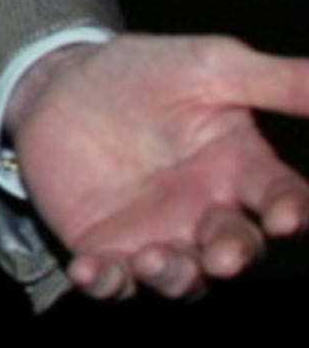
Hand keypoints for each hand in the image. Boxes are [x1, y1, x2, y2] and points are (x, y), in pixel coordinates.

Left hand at [8, 33, 308, 297]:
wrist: (62, 80)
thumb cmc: (148, 72)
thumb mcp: (213, 65)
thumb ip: (278, 81)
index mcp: (242, 169)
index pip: (282, 198)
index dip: (290, 212)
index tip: (284, 217)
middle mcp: (208, 211)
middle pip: (236, 248)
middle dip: (234, 257)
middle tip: (223, 258)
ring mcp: (158, 234)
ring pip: (183, 276)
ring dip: (174, 276)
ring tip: (154, 260)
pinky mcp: (105, 246)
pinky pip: (111, 278)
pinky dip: (104, 281)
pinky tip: (88, 271)